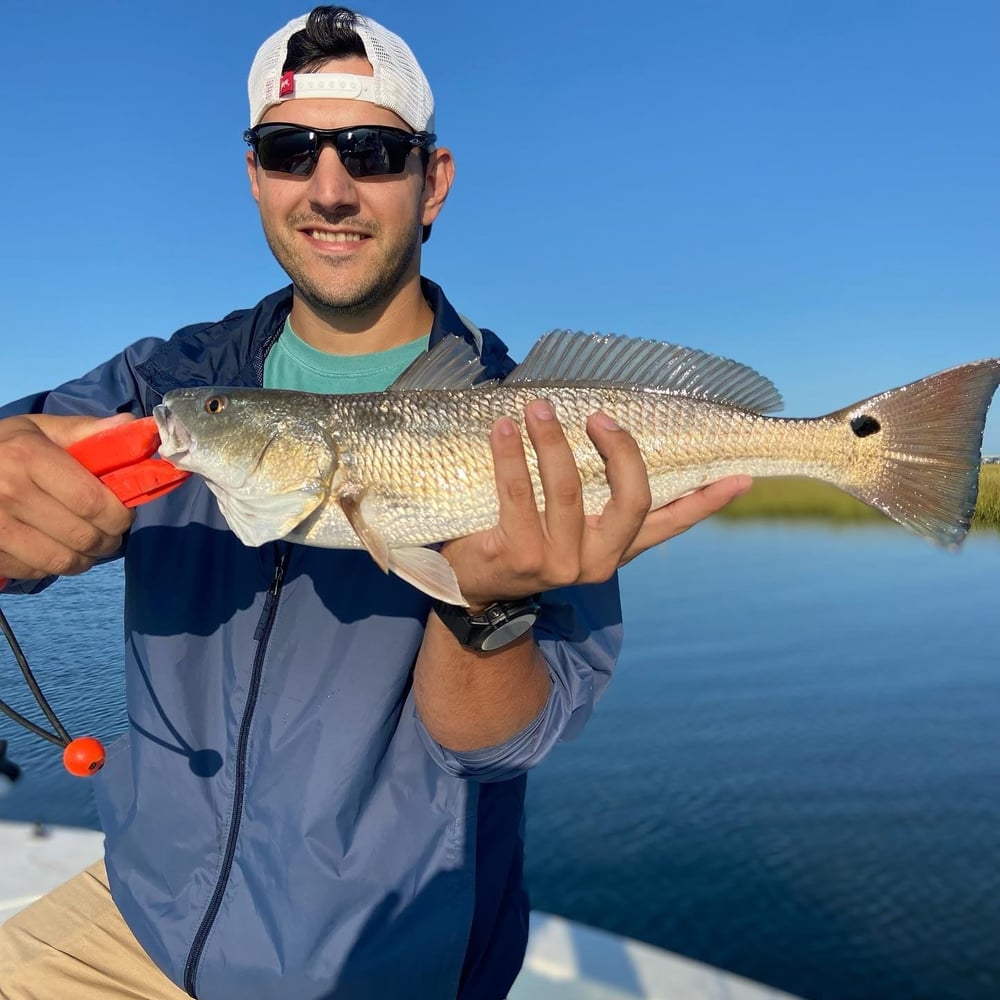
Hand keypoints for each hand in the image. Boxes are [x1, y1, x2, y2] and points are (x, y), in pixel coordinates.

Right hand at [0, 413, 136, 580]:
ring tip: (89, 544)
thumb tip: (131, 424)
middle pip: (83, 536)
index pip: (91, 501)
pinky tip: (55, 548)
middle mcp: (7, 493)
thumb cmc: (4, 448)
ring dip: (86, 558)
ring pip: (62, 561)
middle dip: (110, 539)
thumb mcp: (38, 429)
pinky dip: (54, 565)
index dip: (119, 514)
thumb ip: (85, 430)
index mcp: (26, 456)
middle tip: (111, 532)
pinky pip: (35, 571)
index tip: (125, 513)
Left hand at [440, 400, 750, 607]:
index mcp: (616, 548)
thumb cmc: (523, 537)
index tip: (742, 477)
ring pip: (568, 489)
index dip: (707, 501)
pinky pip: (517, 493)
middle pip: (631, 500)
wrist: (474, 587)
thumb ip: (595, 494)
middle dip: (621, 450)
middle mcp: (597, 561)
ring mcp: (559, 563)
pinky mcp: (518, 558)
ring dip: (553, 439)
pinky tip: (503, 428)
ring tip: (538, 406)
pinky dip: (511, 454)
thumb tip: (609, 433)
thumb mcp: (569, 524)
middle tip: (600, 415)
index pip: (671, 523)